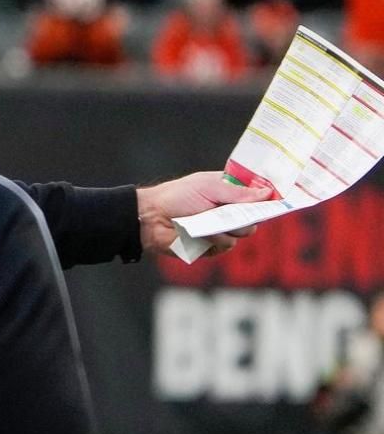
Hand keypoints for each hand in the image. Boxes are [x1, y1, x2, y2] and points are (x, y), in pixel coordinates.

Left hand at [137, 171, 276, 257]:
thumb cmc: (177, 196)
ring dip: (229, 228)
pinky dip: (216, 240)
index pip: (258, 197)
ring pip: (243, 234)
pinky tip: (201, 234)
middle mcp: (228, 212)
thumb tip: (268, 192)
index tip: (283, 198)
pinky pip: (226, 246)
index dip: (270, 198)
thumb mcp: (209, 187)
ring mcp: (221, 230)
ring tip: (208, 222)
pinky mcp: (212, 246)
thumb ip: (238, 193)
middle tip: (234, 213)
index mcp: (229, 193)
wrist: (150, 218)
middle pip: (255, 218)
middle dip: (249, 216)